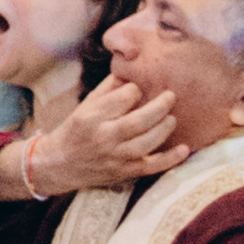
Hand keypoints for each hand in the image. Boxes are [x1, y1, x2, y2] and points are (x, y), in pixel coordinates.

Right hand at [20, 74, 181, 195]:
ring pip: (147, 142)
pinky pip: (152, 166)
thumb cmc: (74, 131)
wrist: (58, 165)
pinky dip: (171, 159)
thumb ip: (108, 90)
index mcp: (91, 117)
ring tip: (172, 118)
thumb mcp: (84, 107)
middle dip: (160, 106)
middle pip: (139, 120)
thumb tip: (131, 70)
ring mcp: (114, 157)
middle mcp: (103, 137)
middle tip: (171, 96)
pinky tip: (185, 148)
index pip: (122, 98)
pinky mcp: (124, 172)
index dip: (134, 90)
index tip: (137, 90)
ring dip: (164, 128)